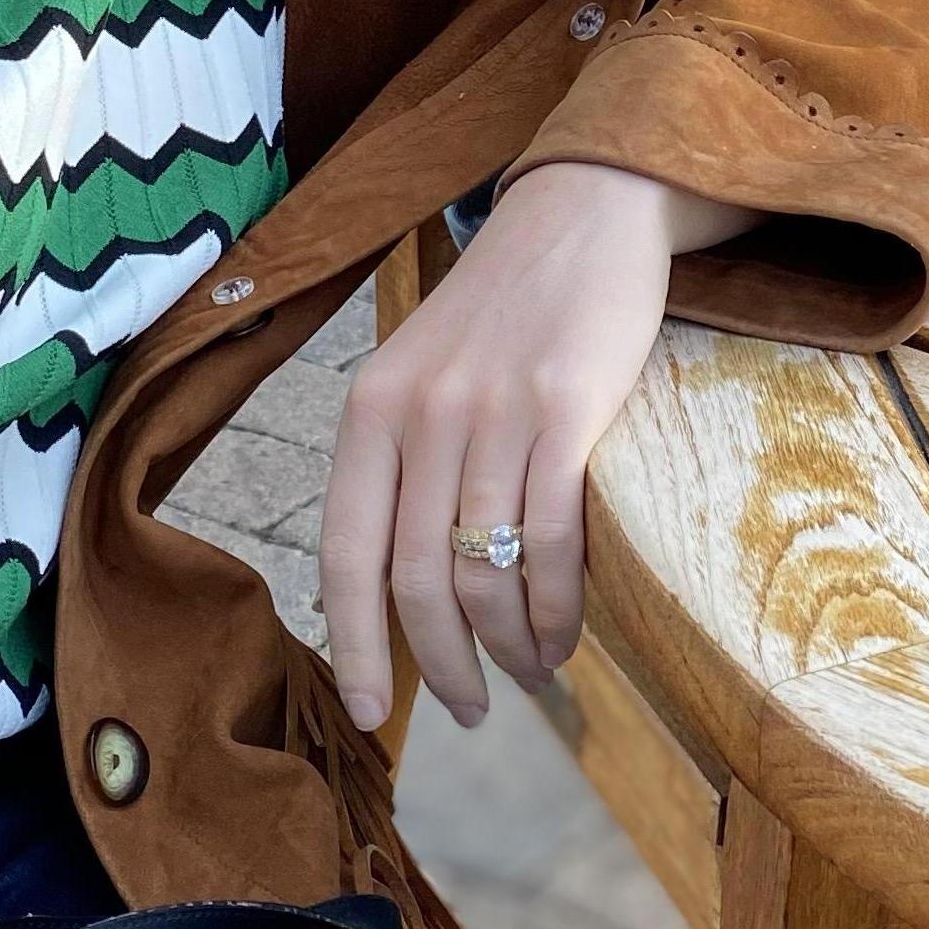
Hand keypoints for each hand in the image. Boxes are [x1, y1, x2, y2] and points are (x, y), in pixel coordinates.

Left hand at [320, 163, 726, 732]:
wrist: (583, 214)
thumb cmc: (503, 309)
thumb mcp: (424, 371)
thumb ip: (404, 460)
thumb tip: (405, 590)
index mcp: (370, 409)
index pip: (345, 555)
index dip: (355, 646)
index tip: (369, 715)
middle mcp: (421, 412)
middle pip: (416, 579)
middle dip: (444, 666)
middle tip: (475, 708)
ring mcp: (494, 409)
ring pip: (486, 570)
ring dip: (510, 646)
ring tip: (532, 672)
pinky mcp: (568, 407)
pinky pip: (553, 539)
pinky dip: (557, 606)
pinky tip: (565, 631)